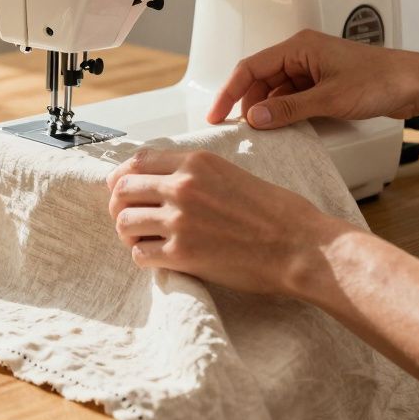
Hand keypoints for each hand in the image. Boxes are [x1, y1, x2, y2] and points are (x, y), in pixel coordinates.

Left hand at [106, 148, 351, 295]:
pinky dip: (142, 257)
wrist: (299, 246)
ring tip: (141, 240)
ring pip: (125, 222)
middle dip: (119, 206)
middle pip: (123, 190)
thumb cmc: (278, 214)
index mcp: (196, 163)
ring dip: (128, 233)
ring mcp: (180, 220)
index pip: (137, 161)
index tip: (121, 189)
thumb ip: (195, 174)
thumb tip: (165, 182)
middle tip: (128, 218)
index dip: (122, 177)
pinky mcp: (182, 253)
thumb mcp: (231, 174)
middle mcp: (183, 187)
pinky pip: (140, 254)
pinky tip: (157, 258)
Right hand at [206, 30, 418, 129]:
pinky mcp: (323, 82)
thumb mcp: (330, 99)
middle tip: (241, 128)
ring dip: (268, 109)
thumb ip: (289, 109)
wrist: (416, 83)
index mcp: (299, 47)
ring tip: (264, 130)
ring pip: (275, 89)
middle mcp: (302, 54)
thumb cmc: (383, 79)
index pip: (250, 68)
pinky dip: (284, 111)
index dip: (229, 92)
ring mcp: (313, 68)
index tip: (218, 113)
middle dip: (248, 103)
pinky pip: (292, 96)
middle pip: (260, 79)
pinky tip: (285, 126)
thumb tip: (257, 118)